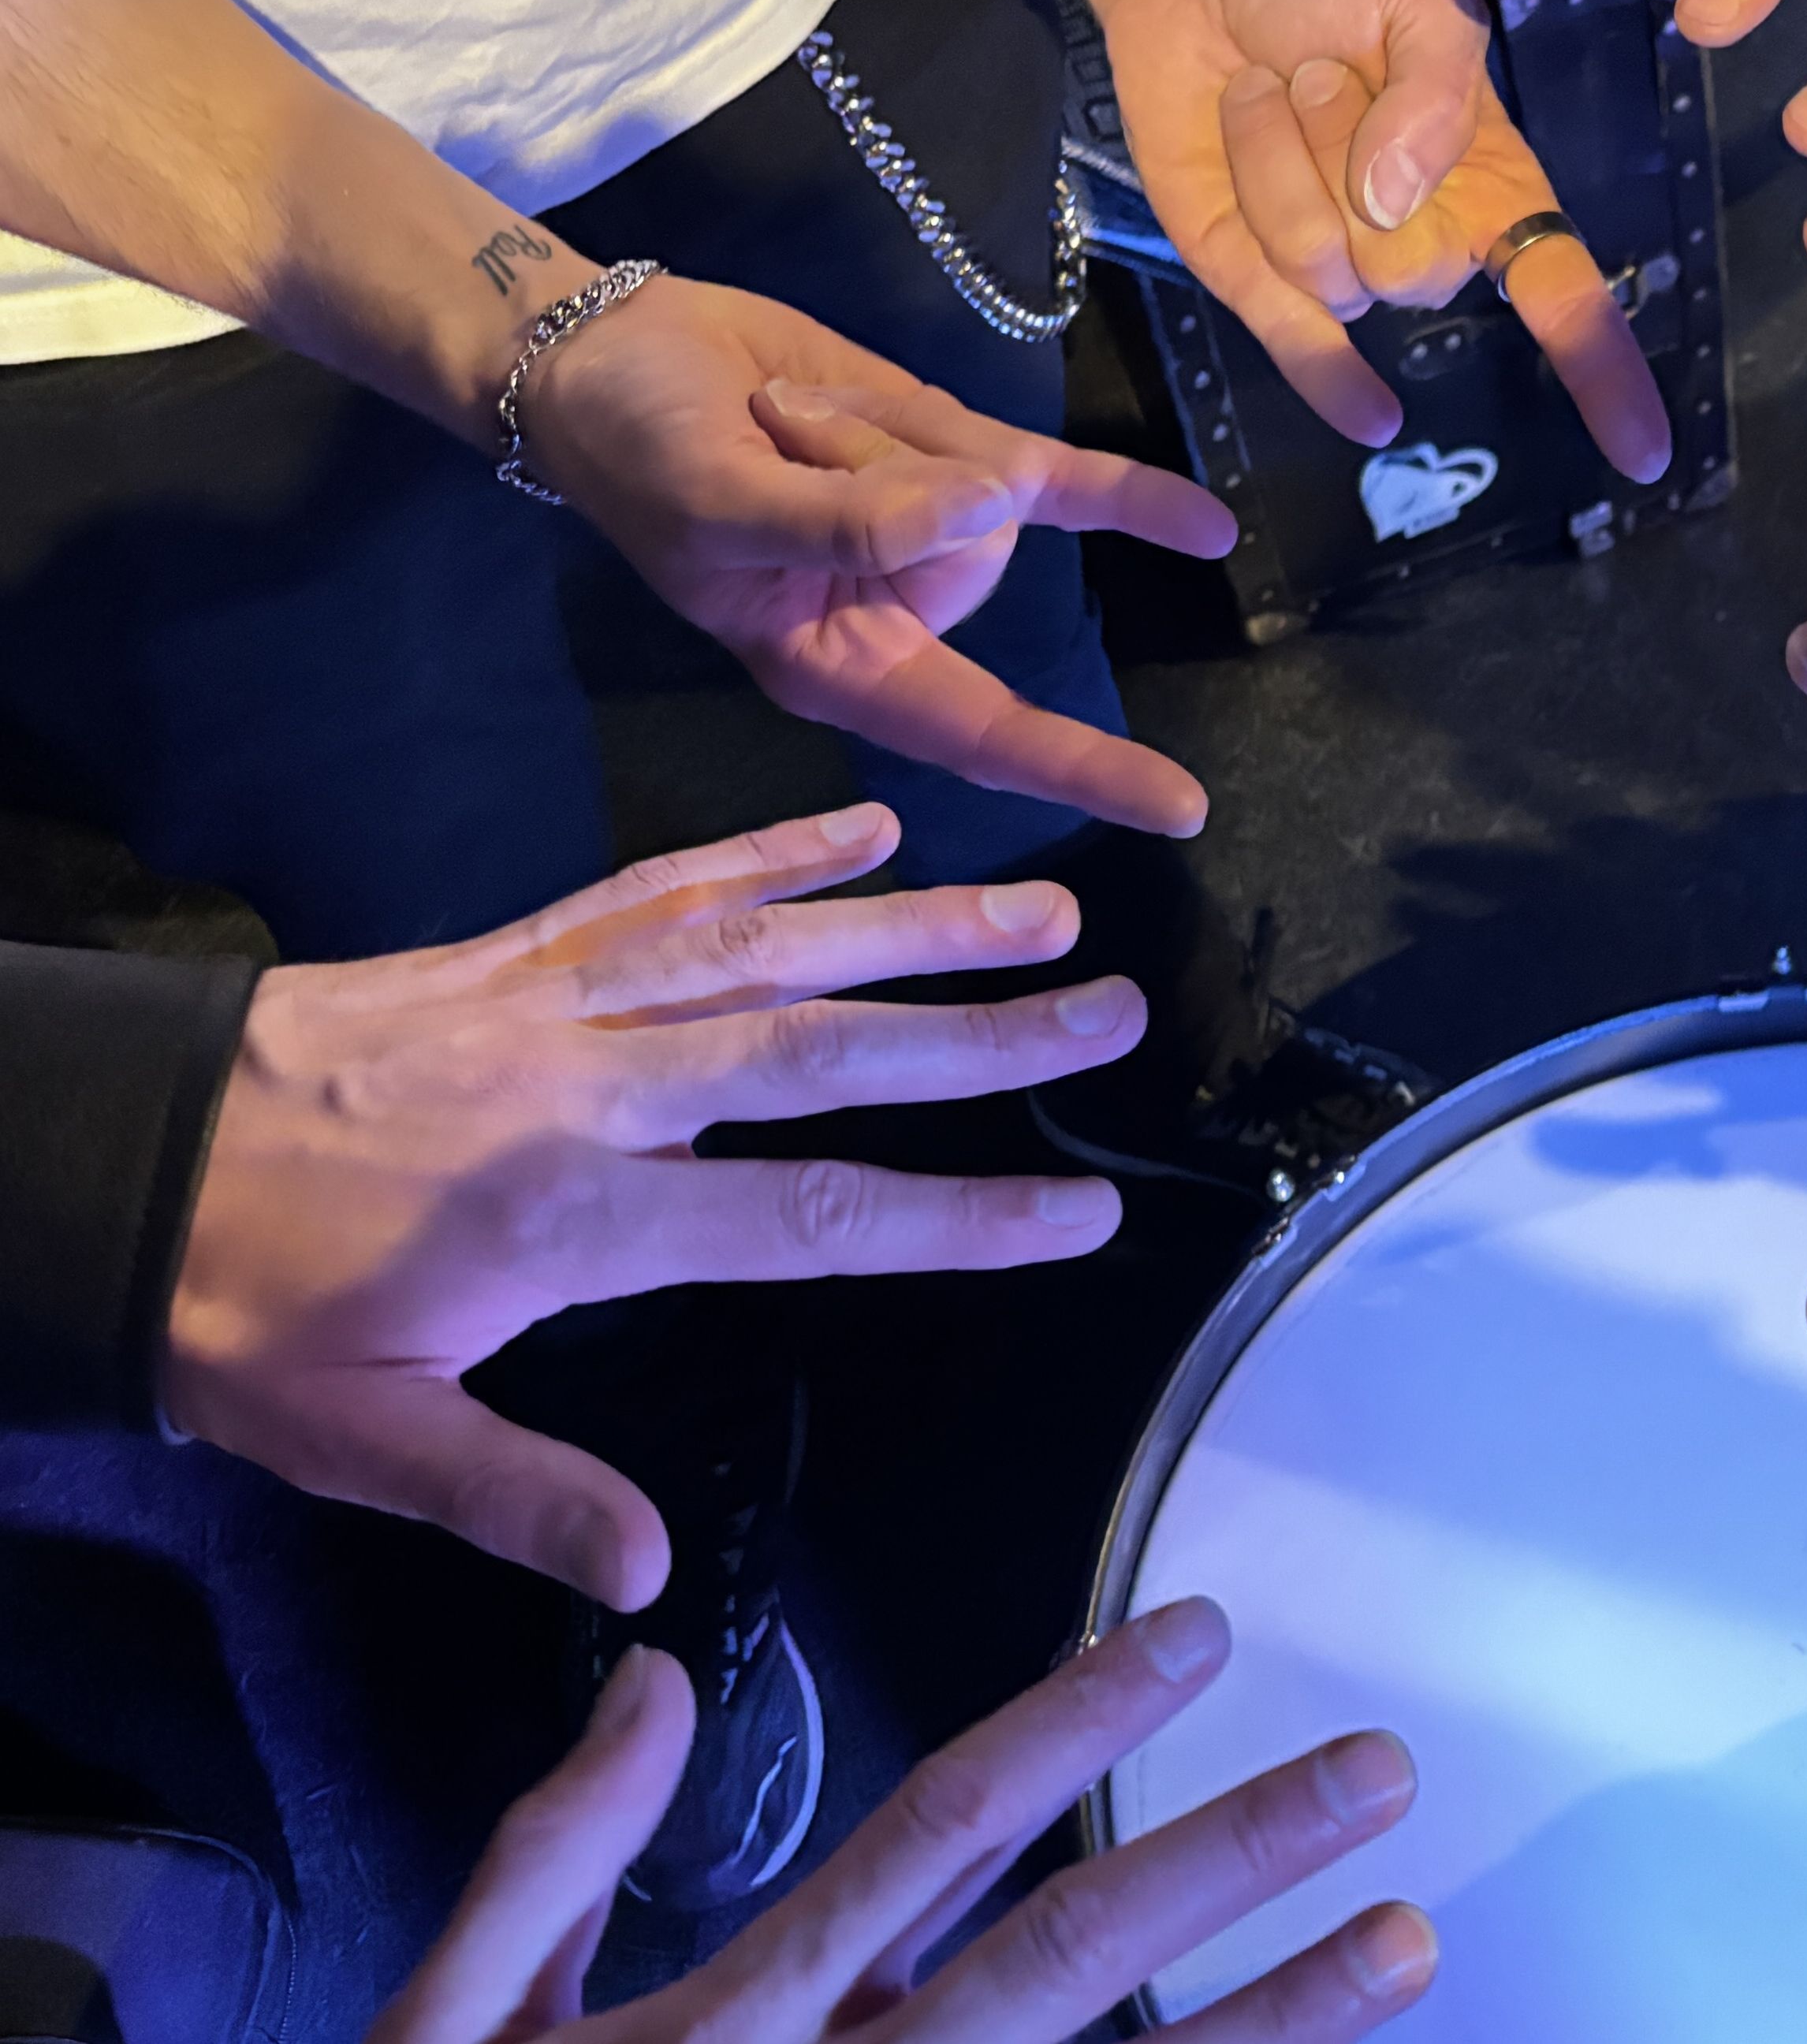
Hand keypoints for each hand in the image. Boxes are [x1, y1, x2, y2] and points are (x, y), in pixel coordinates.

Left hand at [164, 806, 1148, 1610]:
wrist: (105, 1158)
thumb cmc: (239, 1314)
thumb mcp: (360, 1437)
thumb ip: (515, 1495)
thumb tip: (648, 1568)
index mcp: (579, 1215)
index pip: (814, 1214)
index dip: (962, 1217)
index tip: (1084, 1210)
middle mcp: (595, 1086)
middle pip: (825, 1044)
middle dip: (983, 1030)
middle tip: (1113, 1005)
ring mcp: (559, 997)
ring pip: (766, 943)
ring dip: (913, 918)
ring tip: (1039, 906)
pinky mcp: (515, 946)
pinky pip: (661, 884)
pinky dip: (767, 847)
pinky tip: (862, 825)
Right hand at [371, 1600, 1434, 2043]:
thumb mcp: (446, 2029)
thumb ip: (550, 1855)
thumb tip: (646, 1683)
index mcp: (746, 2019)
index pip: (949, 1826)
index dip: (1080, 1718)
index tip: (1196, 1635)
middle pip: (1075, 1950)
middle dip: (1235, 1853)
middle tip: (1376, 1772)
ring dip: (1278, 2024)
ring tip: (1407, 1944)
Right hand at [523, 277, 1236, 831]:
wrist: (617, 353)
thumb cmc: (639, 452)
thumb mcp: (716, 496)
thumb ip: (844, 521)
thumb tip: (987, 511)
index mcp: (835, 664)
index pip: (977, 732)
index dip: (1079, 766)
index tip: (1179, 809)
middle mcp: (901, 613)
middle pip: (973, 558)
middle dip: (879, 473)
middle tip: (770, 434)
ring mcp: (939, 533)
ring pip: (989, 487)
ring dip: (887, 429)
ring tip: (786, 411)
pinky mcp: (959, 459)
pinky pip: (1063, 486)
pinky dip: (1131, 500)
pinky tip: (1208, 531)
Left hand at [1057, 0, 1667, 480]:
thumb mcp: (1416, 0)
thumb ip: (1435, 89)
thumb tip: (1397, 199)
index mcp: (1490, 185)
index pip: (1563, 296)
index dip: (1605, 370)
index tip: (1646, 451)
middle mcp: (1426, 241)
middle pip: (1416, 268)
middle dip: (1353, 155)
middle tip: (1320, 71)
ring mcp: (1345, 270)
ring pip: (1329, 268)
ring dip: (1281, 159)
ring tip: (1267, 90)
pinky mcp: (1261, 285)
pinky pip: (1305, 349)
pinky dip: (1334, 382)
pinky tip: (1373, 420)